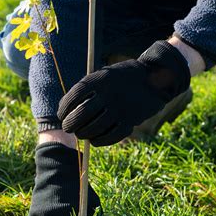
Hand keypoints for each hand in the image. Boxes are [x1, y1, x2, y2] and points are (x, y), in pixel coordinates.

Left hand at [57, 41, 190, 146]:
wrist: (154, 78)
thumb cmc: (121, 78)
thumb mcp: (103, 75)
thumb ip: (86, 89)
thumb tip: (66, 110)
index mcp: (99, 79)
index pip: (73, 97)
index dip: (63, 108)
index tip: (61, 114)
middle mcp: (109, 93)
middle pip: (81, 114)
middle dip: (70, 124)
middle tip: (68, 127)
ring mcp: (120, 108)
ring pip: (94, 128)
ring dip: (83, 134)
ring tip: (81, 133)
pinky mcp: (131, 120)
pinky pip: (110, 136)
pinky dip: (100, 141)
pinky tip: (95, 140)